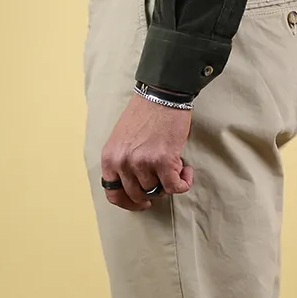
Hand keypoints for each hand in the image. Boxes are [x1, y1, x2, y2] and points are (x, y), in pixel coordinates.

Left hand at [101, 93, 193, 211]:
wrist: (161, 94)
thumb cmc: (144, 114)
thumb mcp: (120, 140)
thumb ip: (122, 162)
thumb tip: (134, 187)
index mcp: (109, 158)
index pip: (113, 195)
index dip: (129, 204)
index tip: (142, 203)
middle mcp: (123, 162)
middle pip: (138, 195)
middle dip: (153, 191)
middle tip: (164, 181)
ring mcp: (142, 163)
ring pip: (158, 191)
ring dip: (170, 183)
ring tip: (176, 166)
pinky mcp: (163, 161)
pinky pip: (175, 187)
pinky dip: (184, 182)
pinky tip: (186, 171)